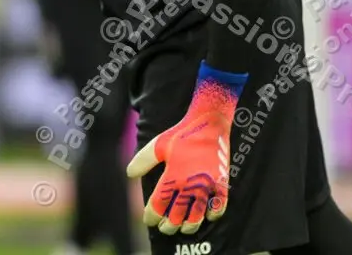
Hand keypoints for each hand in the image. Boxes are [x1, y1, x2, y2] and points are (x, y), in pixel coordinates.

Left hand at [126, 62, 247, 234]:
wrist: (208, 122)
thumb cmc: (181, 133)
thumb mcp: (157, 145)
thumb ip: (142, 161)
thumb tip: (129, 175)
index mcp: (172, 175)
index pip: (159, 203)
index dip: (152, 215)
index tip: (148, 220)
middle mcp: (189, 183)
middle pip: (178, 213)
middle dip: (170, 224)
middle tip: (165, 228)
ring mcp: (207, 184)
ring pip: (198, 214)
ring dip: (190, 224)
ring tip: (185, 228)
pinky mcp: (222, 181)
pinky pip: (220, 204)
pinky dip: (214, 213)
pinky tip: (208, 217)